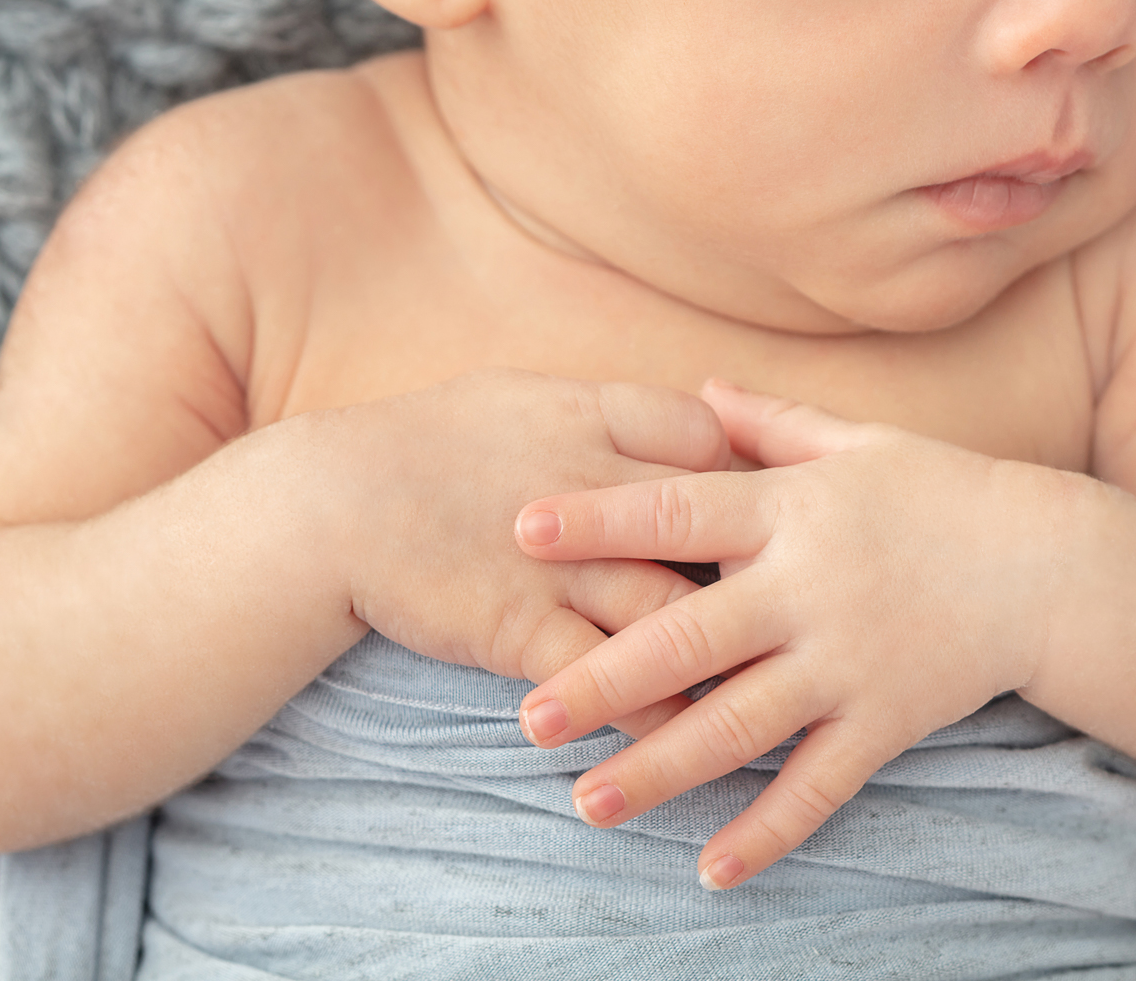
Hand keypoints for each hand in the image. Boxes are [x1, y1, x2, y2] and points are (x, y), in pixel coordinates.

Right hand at [295, 368, 730, 737]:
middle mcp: (590, 487)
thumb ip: (604, 415)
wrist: (331, 504)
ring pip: (678, 611)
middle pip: (714, 526)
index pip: (706, 438)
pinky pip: (611, 680)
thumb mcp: (521, 398)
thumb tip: (686, 420)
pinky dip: (653, 713)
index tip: (763, 508)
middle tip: (805, 602)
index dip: (742, 474)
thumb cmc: (428, 445)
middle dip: (763, 567)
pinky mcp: (524, 629)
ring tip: (772, 688)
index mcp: (589, 416)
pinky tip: (685, 736)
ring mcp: (561, 563)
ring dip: (729, 653)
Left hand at [511, 381, 1058, 887]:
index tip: (521, 531)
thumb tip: (700, 391)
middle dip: (603, 681)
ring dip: (659, 771)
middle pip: (688, 639)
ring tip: (588, 806)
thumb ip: (773, 424)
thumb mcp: (861, 442)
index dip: (599, 520)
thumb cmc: (946, 493)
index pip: (678, 509)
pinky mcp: (885, 720)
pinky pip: (818, 785)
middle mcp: (809, 589)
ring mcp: (846, 662)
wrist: (1051, 566)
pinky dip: (768, 830)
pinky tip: (711, 868)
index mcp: (793, 510)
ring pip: (737, 727)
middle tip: (530, 717)